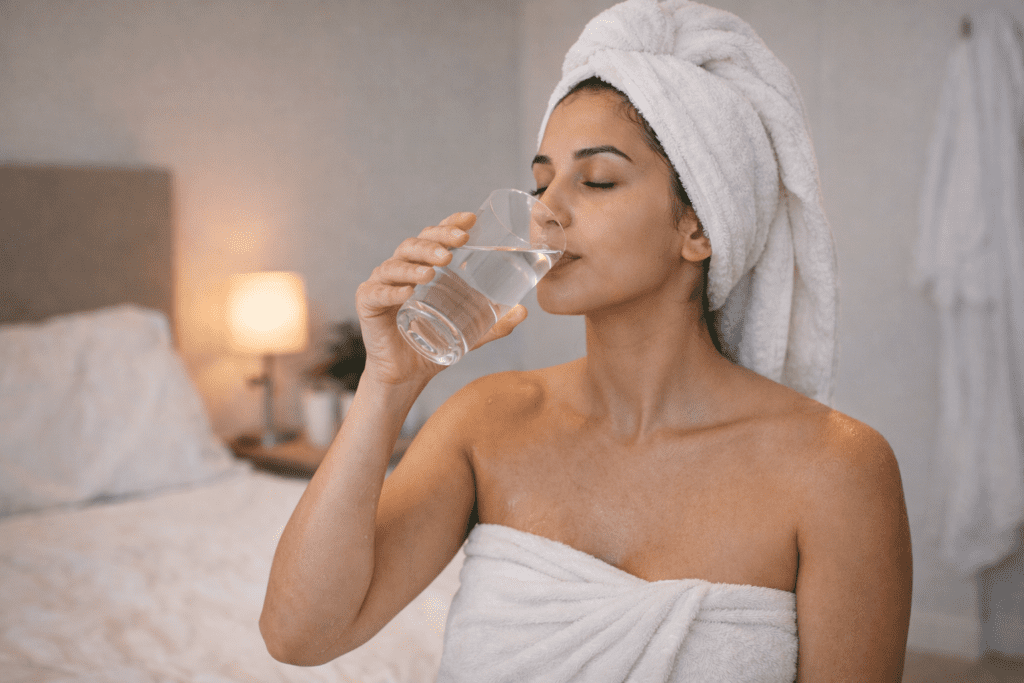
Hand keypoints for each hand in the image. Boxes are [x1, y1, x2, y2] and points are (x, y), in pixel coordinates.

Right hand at [355, 212, 527, 385]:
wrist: (407, 376)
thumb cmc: (434, 344)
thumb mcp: (470, 332)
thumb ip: (495, 323)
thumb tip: (524, 311)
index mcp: (422, 266)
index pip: (434, 236)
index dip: (450, 223)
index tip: (471, 219)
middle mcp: (400, 270)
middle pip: (415, 244)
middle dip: (437, 240)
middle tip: (458, 243)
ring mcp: (381, 285)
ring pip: (396, 264)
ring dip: (416, 263)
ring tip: (435, 269)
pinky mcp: (367, 304)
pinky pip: (378, 292)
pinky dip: (392, 290)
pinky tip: (407, 292)